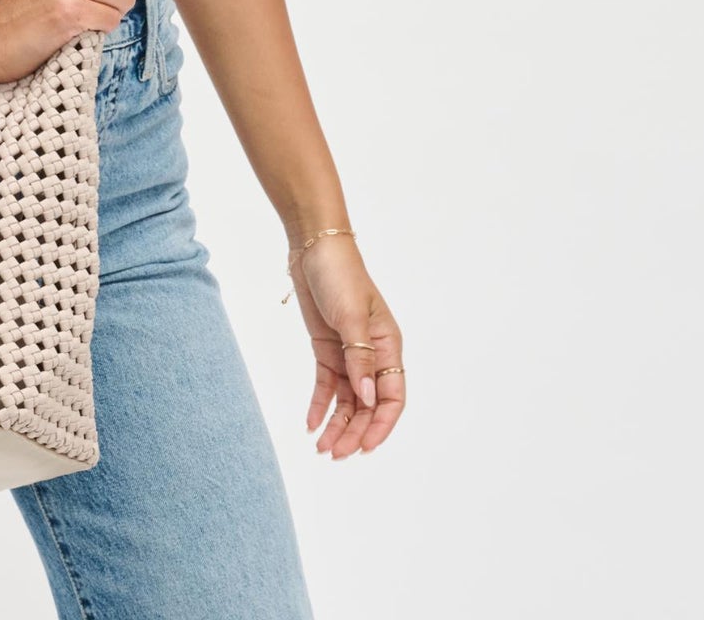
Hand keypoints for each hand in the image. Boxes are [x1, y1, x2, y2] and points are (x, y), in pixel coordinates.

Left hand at [285, 232, 405, 458]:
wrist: (314, 249)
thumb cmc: (341, 275)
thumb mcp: (351, 316)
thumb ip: (359, 358)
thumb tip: (368, 399)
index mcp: (388, 346)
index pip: (392, 397)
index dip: (381, 425)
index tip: (365, 447)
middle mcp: (372, 355)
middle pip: (368, 405)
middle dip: (354, 432)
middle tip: (334, 455)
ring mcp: (348, 353)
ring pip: (347, 400)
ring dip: (337, 424)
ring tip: (322, 449)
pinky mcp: (326, 348)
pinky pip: (327, 385)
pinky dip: (320, 405)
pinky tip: (311, 424)